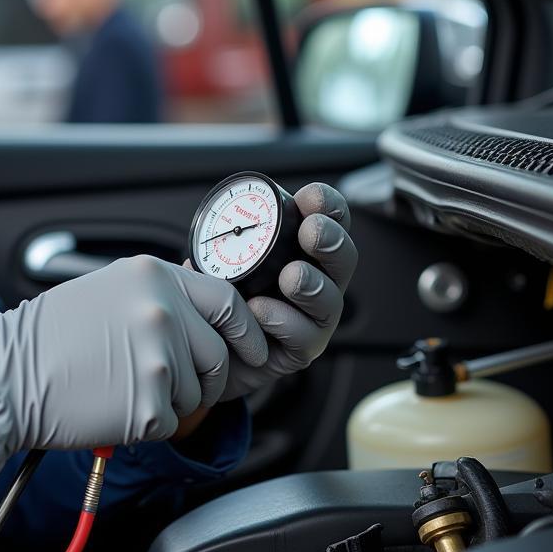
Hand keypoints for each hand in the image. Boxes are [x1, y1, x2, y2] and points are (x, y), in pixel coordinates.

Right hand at [0, 254, 267, 476]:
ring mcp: (158, 355)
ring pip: (195, 393)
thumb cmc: (51, 335)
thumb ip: (160, 294)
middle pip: (217, 354)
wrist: (8, 373)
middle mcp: (161, 310)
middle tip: (162, 379)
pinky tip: (111, 402)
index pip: (227, 300)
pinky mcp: (149, 401)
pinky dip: (146, 423)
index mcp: (152, 276)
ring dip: (167, 398)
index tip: (251, 348)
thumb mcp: (111, 289)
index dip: (245, 330)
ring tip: (119, 383)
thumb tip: (204, 313)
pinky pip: (170, 422)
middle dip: (201, 376)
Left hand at [215, 181, 356, 400]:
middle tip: (311, 231)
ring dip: (312, 284)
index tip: (311, 198)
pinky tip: (260, 310)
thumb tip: (211, 229)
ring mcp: (313, 318)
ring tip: (290, 277)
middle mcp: (317, 281)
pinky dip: (282, 320)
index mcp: (300, 250)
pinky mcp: (300, 351)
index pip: (328, 220)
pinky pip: (302, 337)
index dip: (328, 205)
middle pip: (343, 257)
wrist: (209, 352)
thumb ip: (216, 245)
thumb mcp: (215, 262)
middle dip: (331, 240)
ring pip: (330, 300)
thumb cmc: (220, 299)